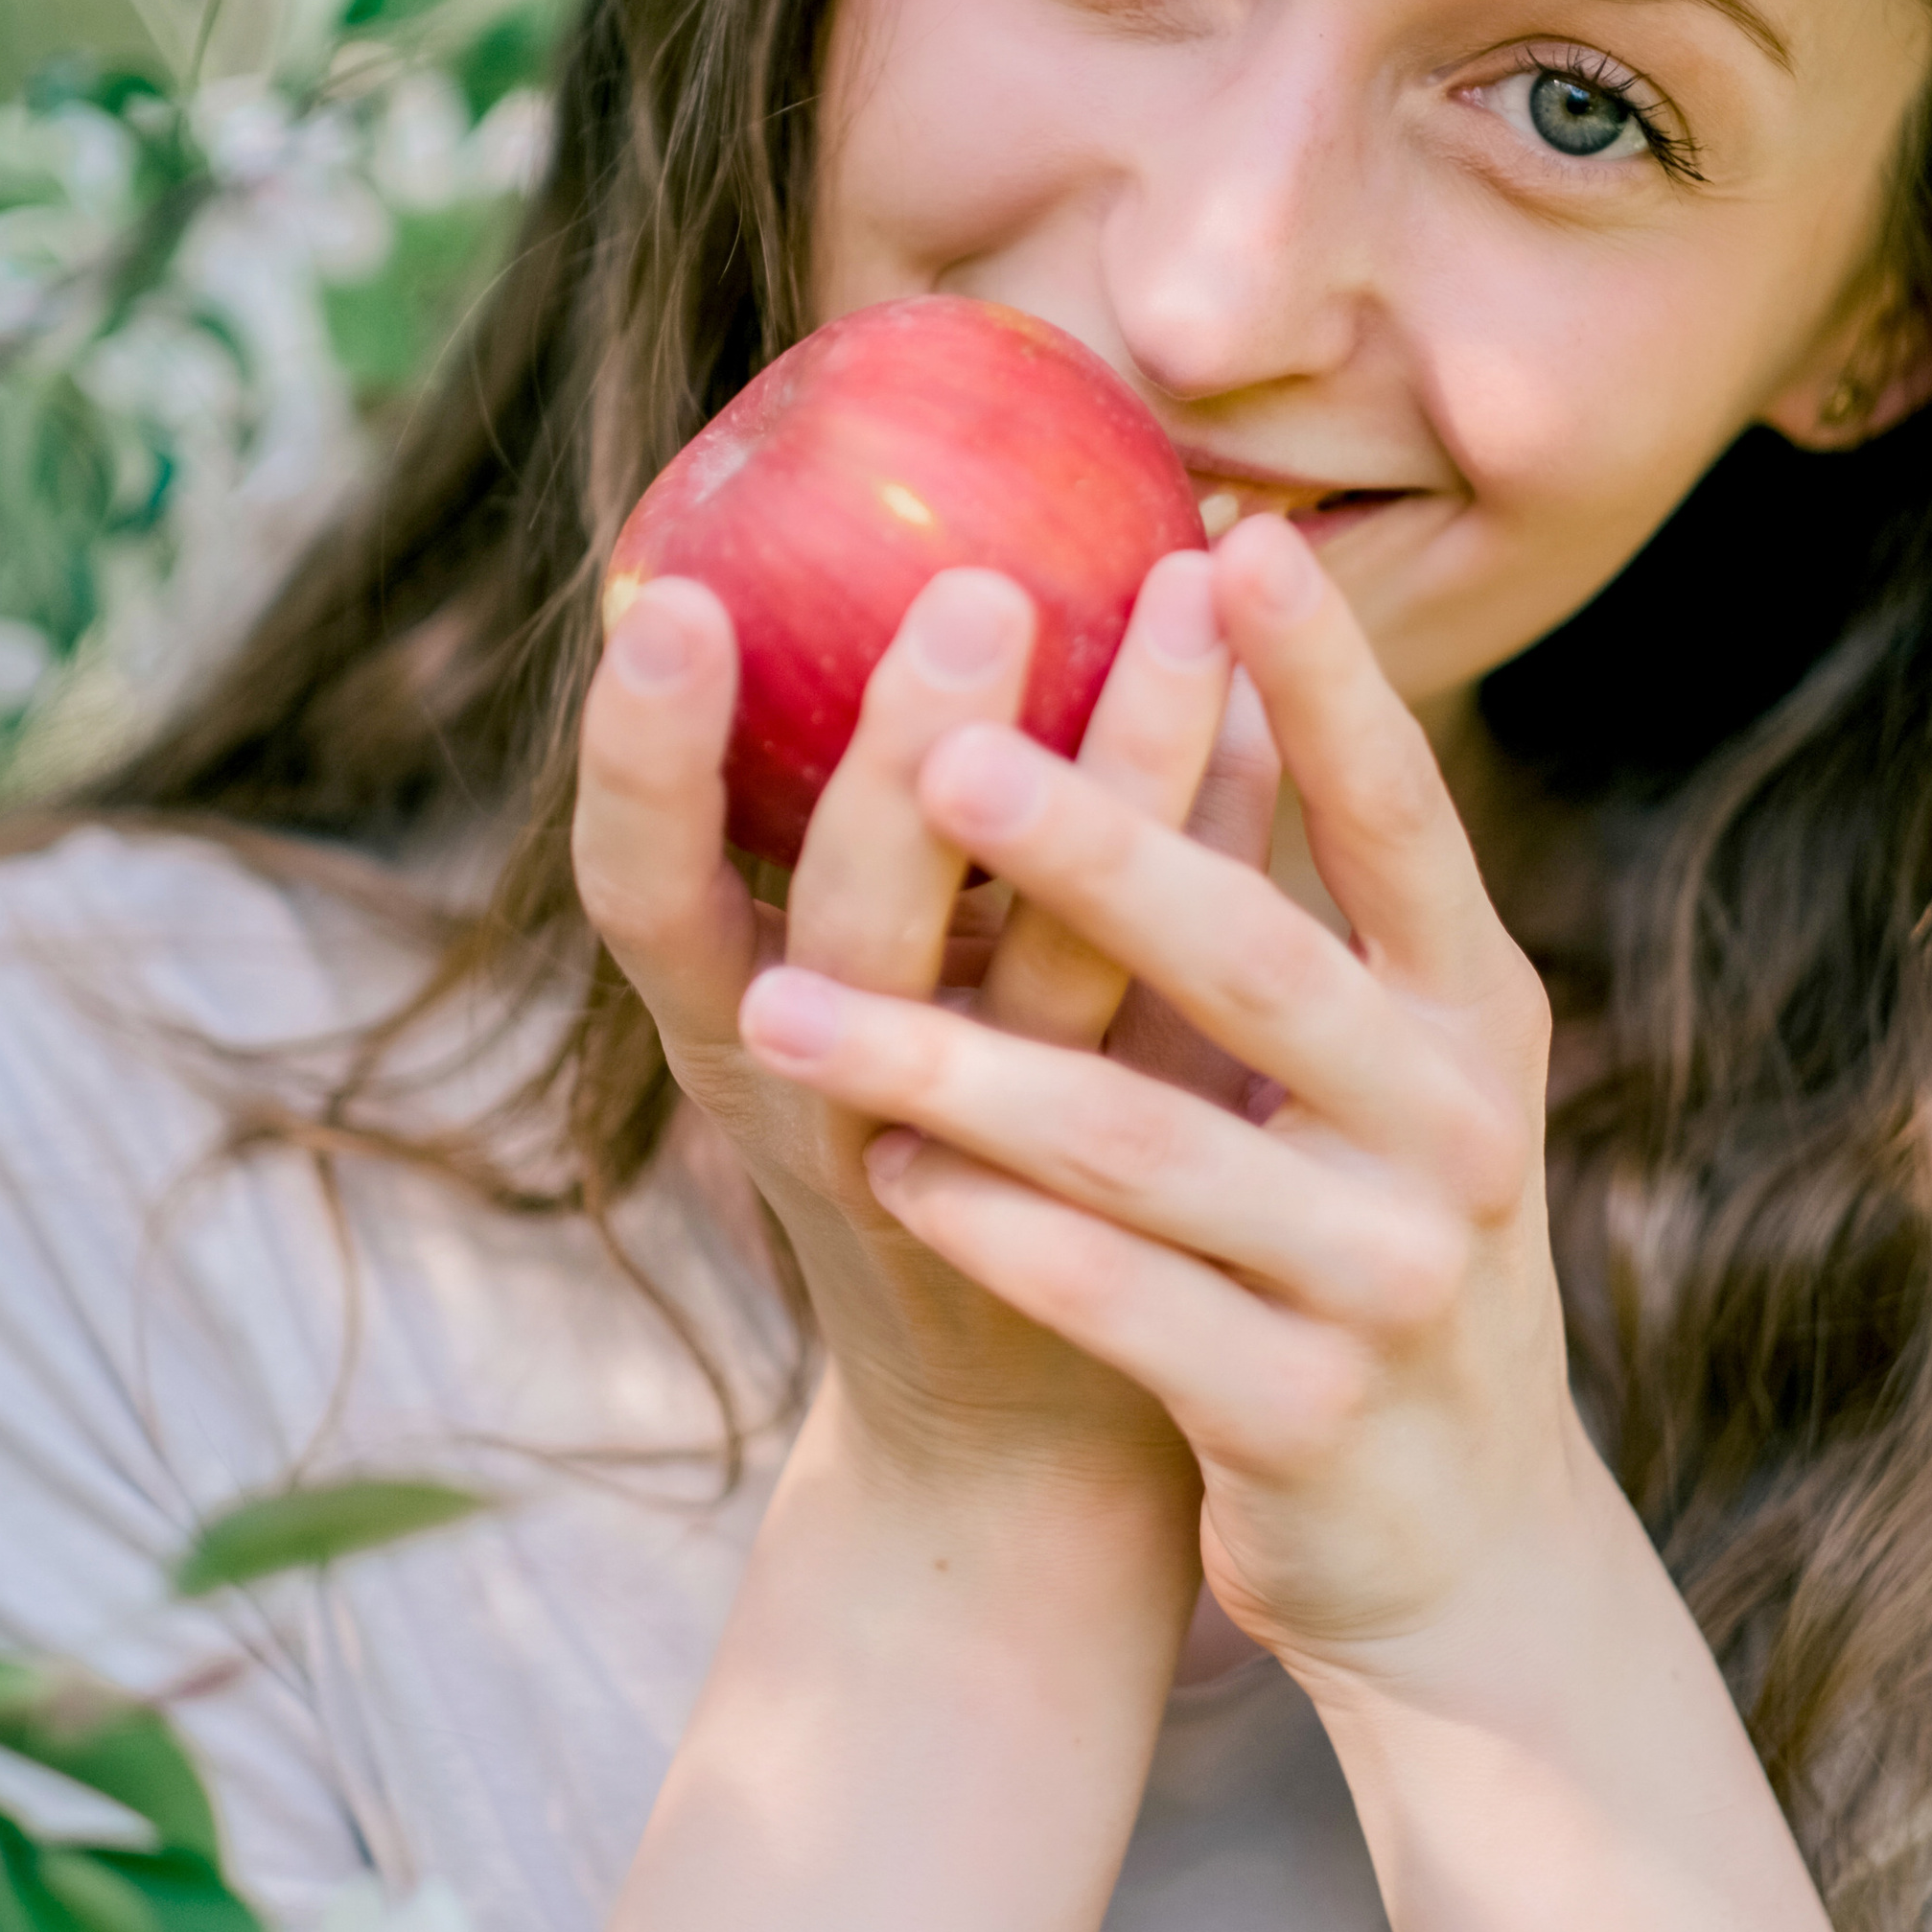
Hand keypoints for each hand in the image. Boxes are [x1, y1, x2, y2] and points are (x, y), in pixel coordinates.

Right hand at [571, 541, 1260, 1514]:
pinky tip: (1289, 720)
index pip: (642, 890)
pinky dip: (1229, 861)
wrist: (1034, 1410)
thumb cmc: (933, 1128)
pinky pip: (1189, 1014)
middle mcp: (838, 1105)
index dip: (642, 760)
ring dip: (1122, 784)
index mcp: (733, 1027)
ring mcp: (1000, 1170)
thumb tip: (945, 522)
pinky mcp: (1140, 1207)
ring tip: (1186, 601)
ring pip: (1051, 976)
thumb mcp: (859, 986)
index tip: (667, 594)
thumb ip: (881, 817)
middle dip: (905, 756)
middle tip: (979, 589)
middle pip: (853, 929)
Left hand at [734, 515, 1587, 1688]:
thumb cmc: (1365, 1241)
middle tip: (947, 750)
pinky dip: (997, 1234)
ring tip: (791, 1009)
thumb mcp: (1381, 1073)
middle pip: (1255, 960)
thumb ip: (1300, 902)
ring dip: (956, 1070)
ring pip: (1145, 1147)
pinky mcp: (1305, 1420)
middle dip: (1099, 847)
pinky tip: (883, 1172)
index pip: (1401, 818)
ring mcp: (1391, 1281)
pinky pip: (1122, 1306)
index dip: (1328, 686)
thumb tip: (1202, 645)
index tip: (1237, 543)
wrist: (1458, 1550)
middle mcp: (1455, 1128)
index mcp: (1473, 1011)